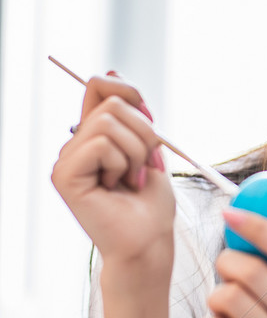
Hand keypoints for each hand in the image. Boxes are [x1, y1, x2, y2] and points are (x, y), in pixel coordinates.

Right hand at [51, 73, 174, 271]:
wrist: (149, 242)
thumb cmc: (150, 205)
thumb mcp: (150, 148)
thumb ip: (133, 114)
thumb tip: (111, 74)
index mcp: (93, 136)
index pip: (99, 85)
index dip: (130, 92)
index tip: (150, 120)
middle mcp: (75, 145)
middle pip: (111, 102)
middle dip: (144, 133)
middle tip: (144, 166)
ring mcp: (66, 160)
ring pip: (107, 122)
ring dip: (136, 152)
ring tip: (131, 180)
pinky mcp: (64, 175)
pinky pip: (101, 144)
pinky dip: (121, 164)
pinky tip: (117, 187)